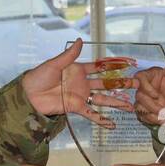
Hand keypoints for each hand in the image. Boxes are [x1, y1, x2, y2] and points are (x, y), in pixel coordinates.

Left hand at [21, 37, 136, 127]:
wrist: (28, 96)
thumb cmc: (38, 77)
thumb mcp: (54, 64)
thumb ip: (69, 55)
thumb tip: (80, 40)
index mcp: (78, 70)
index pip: (100, 67)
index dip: (114, 65)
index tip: (129, 64)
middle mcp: (82, 83)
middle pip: (106, 84)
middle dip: (121, 84)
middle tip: (136, 85)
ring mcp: (81, 96)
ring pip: (103, 100)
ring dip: (116, 103)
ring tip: (130, 107)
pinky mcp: (76, 108)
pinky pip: (92, 114)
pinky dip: (101, 120)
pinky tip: (113, 125)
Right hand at [134, 66, 164, 125]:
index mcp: (154, 76)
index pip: (140, 76)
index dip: (145, 86)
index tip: (155, 95)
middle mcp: (146, 87)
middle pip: (139, 94)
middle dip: (152, 104)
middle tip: (164, 109)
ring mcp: (144, 99)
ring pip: (139, 106)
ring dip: (153, 112)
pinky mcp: (143, 110)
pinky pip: (142, 115)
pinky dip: (153, 119)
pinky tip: (163, 119)